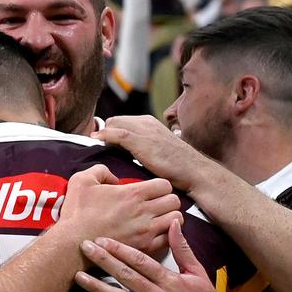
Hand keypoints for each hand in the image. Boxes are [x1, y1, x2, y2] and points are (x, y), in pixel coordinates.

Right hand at [59, 164, 181, 257]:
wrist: (72, 244)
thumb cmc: (76, 213)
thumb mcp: (82, 180)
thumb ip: (101, 170)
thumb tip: (113, 177)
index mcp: (133, 193)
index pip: (165, 184)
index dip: (160, 186)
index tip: (152, 190)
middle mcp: (144, 212)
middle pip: (174, 201)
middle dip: (167, 200)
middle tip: (158, 204)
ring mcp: (146, 231)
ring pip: (177, 220)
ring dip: (170, 217)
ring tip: (160, 218)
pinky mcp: (144, 248)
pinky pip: (169, 240)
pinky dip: (166, 235)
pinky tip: (156, 233)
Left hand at [76, 220, 227, 291]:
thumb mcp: (199, 274)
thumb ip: (183, 249)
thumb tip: (174, 223)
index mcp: (171, 282)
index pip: (142, 262)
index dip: (121, 250)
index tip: (103, 239)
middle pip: (126, 277)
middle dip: (104, 261)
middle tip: (85, 248)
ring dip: (98, 289)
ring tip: (79, 277)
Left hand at [93, 115, 210, 192]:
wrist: (193, 171)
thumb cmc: (178, 166)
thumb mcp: (159, 150)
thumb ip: (144, 146)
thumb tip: (127, 151)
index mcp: (150, 123)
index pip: (122, 121)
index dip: (112, 131)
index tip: (105, 143)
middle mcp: (146, 122)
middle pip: (115, 120)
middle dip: (106, 132)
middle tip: (102, 147)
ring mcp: (144, 130)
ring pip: (114, 124)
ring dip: (104, 134)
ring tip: (98, 145)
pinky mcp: (142, 141)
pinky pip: (117, 134)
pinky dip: (105, 135)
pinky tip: (97, 139)